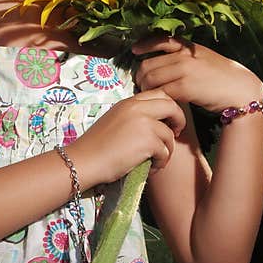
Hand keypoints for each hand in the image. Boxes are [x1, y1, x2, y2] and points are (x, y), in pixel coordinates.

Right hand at [66, 89, 185, 186]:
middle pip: (171, 106)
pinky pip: (165, 151)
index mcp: (128, 102)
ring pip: (169, 134)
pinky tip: (149, 168)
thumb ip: (134, 117)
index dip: (169, 107)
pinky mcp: (147, 141)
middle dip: (179, 120)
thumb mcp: (115, 121)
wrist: (83, 161)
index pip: (159, 94)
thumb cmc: (96, 147)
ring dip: (167, 150)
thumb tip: (157, 124)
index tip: (168, 121)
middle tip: (175, 134)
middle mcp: (137, 108)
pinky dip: (161, 163)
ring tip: (155, 160)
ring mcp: (143, 123)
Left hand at [132, 36, 262, 113]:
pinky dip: (156, 100)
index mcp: (188, 47)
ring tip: (148, 97)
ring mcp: (184, 70)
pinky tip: (159, 105)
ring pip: (150, 79)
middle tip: (141, 86)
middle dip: (140, 77)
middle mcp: (184, 56)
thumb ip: (186, 58)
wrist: (241, 90)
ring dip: (145, 89)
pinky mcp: (185, 87)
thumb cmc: (223, 78)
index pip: (160, 40)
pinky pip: (160, 92)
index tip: (134, 50)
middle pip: (147, 64)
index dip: (144, 45)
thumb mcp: (204, 59)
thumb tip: (166, 65)